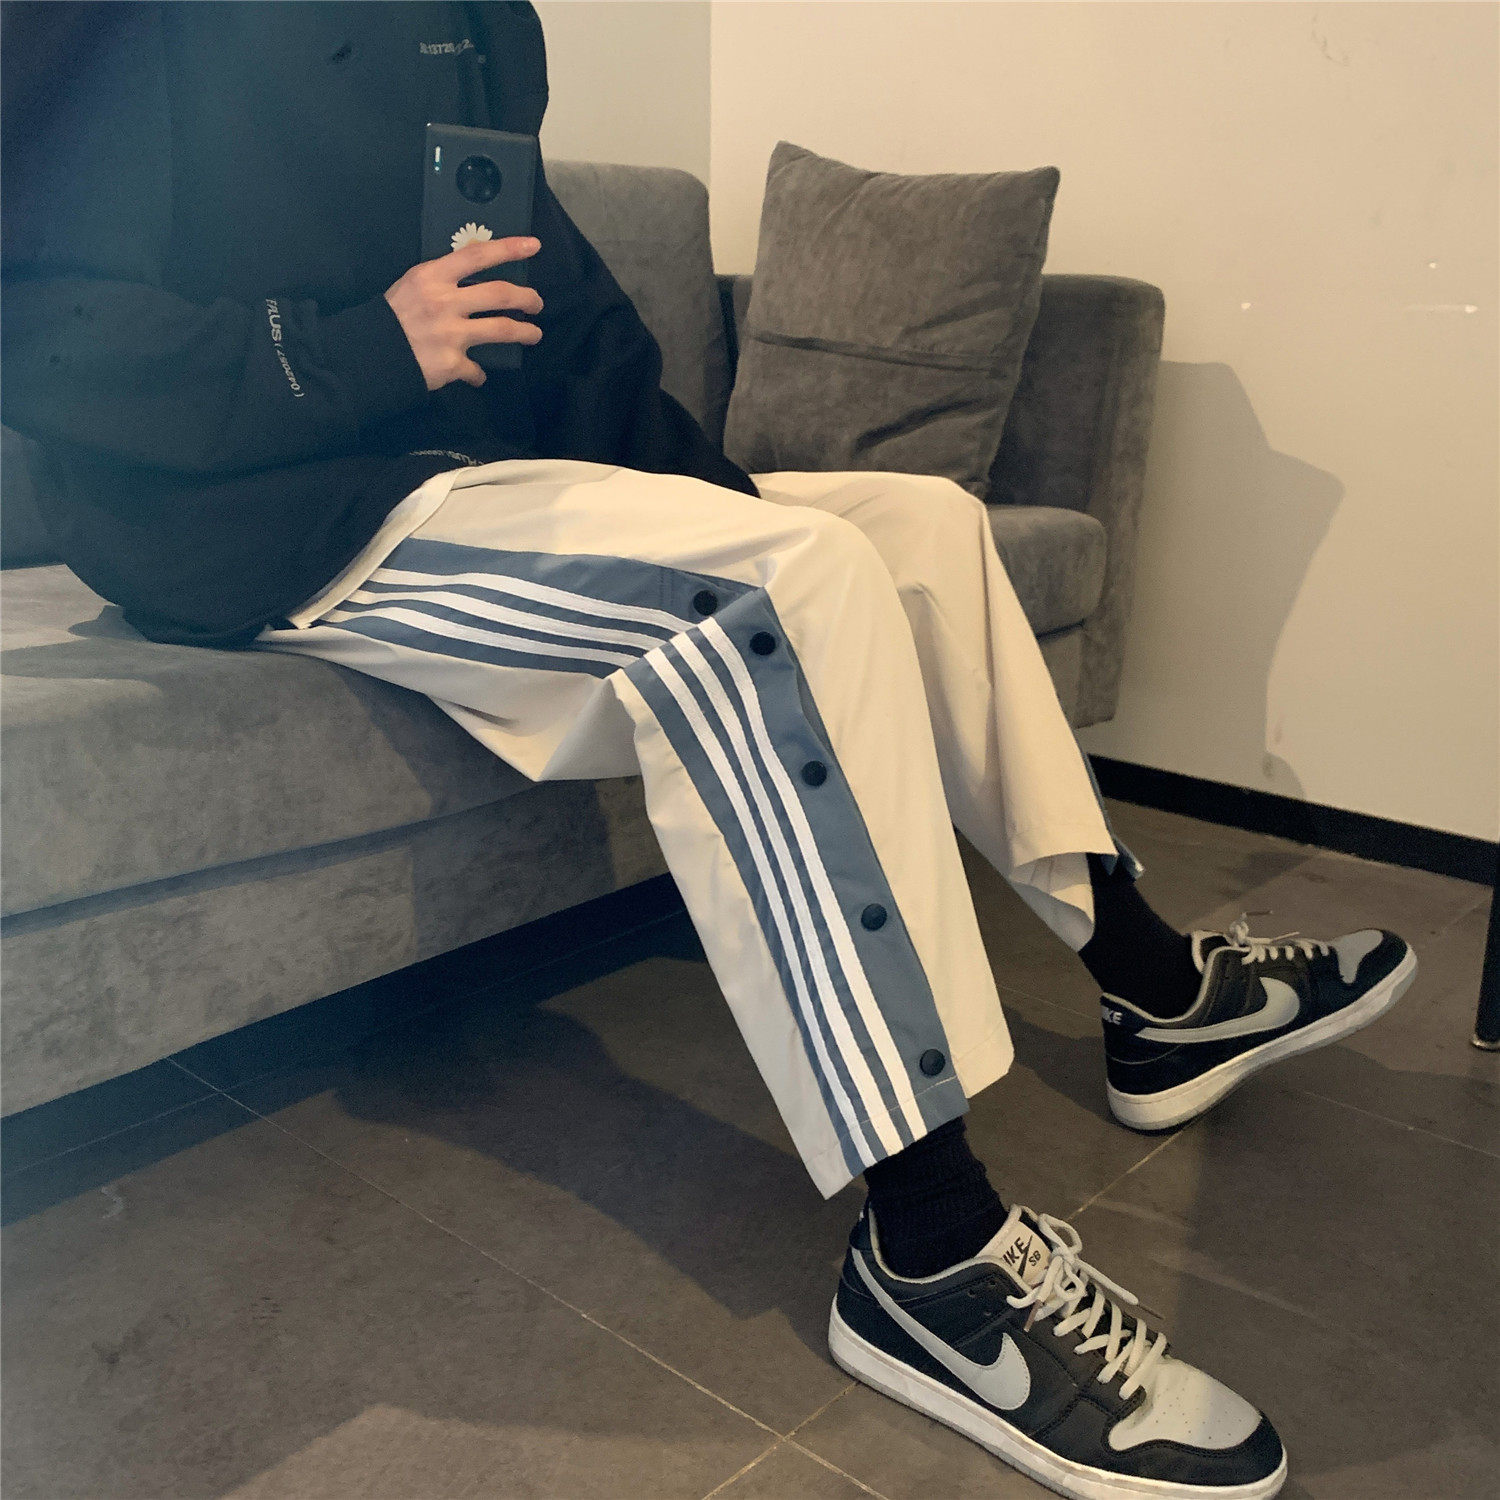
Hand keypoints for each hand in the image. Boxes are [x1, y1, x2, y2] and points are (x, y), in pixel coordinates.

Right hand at [384, 236, 542, 389]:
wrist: (368, 354)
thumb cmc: (390, 316)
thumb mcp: (412, 285)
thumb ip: (442, 280)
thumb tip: (475, 277)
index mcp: (433, 277)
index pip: (477, 255)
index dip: (508, 248)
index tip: (533, 246)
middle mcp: (445, 302)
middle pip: (500, 294)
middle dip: (526, 297)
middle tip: (537, 303)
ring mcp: (450, 334)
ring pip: (502, 329)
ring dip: (524, 332)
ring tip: (534, 334)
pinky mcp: (451, 363)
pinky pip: (476, 369)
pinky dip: (479, 374)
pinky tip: (478, 375)